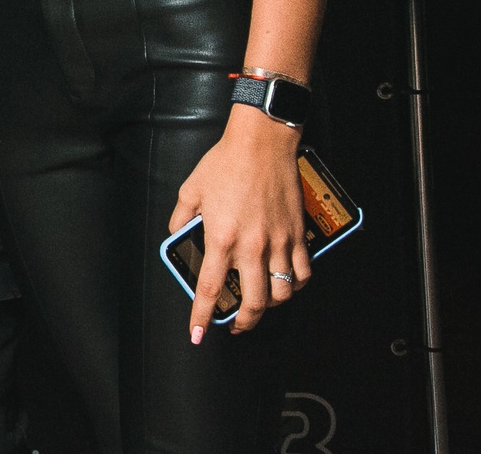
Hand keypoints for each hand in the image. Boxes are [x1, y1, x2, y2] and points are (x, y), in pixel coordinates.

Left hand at [170, 104, 309, 340]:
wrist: (260, 144)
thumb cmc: (224, 164)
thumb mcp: (191, 190)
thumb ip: (181, 217)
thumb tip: (177, 234)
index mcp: (220, 238)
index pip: (209, 289)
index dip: (202, 317)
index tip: (198, 335)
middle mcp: (251, 247)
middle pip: (253, 303)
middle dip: (243, 322)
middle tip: (236, 326)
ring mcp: (278, 243)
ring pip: (281, 293)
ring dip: (271, 305)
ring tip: (260, 303)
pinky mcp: (298, 235)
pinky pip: (302, 273)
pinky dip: (295, 284)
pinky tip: (285, 282)